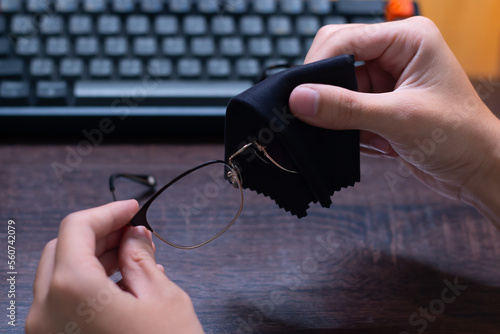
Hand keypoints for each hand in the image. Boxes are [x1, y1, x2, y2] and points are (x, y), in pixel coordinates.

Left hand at [26, 200, 203, 333]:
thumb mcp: (162, 296)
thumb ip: (140, 256)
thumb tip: (134, 234)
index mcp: (72, 290)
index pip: (77, 228)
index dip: (108, 211)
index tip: (132, 209)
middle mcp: (46, 312)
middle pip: (63, 249)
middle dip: (99, 234)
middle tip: (134, 231)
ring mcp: (45, 333)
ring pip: (60, 276)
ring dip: (93, 259)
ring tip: (132, 257)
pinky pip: (63, 302)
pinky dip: (87, 284)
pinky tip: (121, 285)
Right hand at [289, 17, 499, 226]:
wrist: (477, 170)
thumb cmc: (460, 136)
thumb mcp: (399, 119)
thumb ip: (345, 108)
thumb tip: (300, 98)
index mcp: (407, 39)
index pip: (345, 38)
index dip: (318, 64)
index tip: (298, 94)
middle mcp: (394, 55)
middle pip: (336, 62)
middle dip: (327, 93)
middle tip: (318, 118)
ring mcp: (385, 81)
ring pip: (337, 91)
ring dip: (341, 118)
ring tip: (364, 136)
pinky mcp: (379, 105)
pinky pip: (345, 112)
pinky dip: (349, 132)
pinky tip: (374, 144)